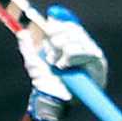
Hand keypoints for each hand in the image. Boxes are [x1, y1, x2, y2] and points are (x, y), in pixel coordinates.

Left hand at [17, 5, 107, 120]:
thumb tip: (22, 33)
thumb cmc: (45, 82)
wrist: (52, 98)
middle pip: (73, 28)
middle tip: (49, 50)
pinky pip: (84, 51)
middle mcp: (83, 46)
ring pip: (76, 39)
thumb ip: (28, 47)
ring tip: (57, 65)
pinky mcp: (99, 63)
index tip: (48, 22)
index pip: (68, 25)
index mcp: (70, 44)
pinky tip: (64, 66)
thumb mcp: (33, 62)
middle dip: (56, 37)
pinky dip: (70, 57)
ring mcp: (92, 54)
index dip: (58, 23)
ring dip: (61, 50)